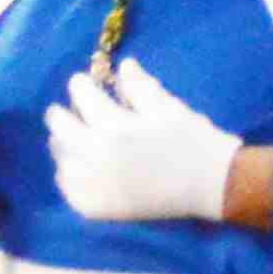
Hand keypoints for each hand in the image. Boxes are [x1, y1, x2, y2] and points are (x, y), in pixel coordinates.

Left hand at [46, 59, 245, 227]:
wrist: (212, 185)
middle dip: (62, 113)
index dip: (80, 84)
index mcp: (115, 126)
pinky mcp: (99, 208)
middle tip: (67, 110)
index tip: (82, 82)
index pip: (82, 96)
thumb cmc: (192, 139)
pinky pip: (69, 189)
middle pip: (60, 127)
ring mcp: (96, 185)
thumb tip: (122, 65)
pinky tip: (79, 167)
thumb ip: (138, 85)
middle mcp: (98, 156)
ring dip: (63, 144)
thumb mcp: (166, 106)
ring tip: (73, 138)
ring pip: (61, 158)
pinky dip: (69, 175)